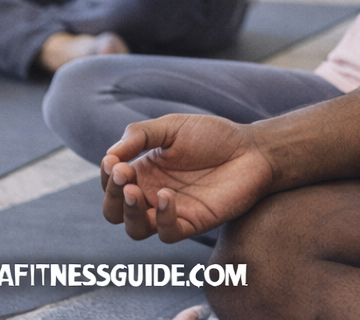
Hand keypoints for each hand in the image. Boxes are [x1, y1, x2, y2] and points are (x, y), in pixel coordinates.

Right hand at [101, 113, 273, 242]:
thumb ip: (140, 135)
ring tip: (135, 190)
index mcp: (145, 172)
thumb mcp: (173, 126)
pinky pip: (167, 233)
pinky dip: (161, 218)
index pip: (112, 185)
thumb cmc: (213, 136)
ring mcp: (172, 211)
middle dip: (112, 196)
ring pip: (135, 229)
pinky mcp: (192, 223)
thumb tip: (109, 155)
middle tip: (123, 174)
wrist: (252, 148)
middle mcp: (153, 194)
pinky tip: (166, 195)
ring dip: (129, 212)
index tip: (114, 160)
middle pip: (115, 212)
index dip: (107, 176)